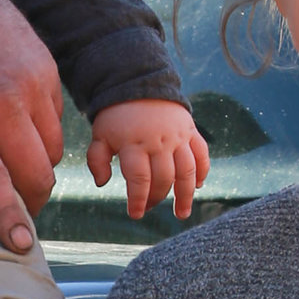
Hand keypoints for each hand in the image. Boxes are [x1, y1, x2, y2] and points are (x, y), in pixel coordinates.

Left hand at [0, 0, 61, 251]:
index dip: (6, 216)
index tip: (20, 245)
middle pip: (33, 173)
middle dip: (31, 204)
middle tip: (18, 216)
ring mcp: (28, 84)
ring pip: (51, 152)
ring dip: (39, 173)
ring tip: (19, 178)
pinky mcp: (47, 70)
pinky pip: (57, 123)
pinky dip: (45, 140)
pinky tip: (22, 136)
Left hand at [86, 98, 211, 221]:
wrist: (139, 84)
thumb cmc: (116, 117)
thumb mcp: (100, 136)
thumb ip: (96, 160)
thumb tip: (102, 183)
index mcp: (133, 144)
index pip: (139, 179)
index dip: (138, 200)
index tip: (136, 213)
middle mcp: (158, 141)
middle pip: (164, 178)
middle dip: (157, 198)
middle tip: (150, 207)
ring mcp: (177, 136)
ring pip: (187, 170)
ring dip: (186, 194)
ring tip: (182, 213)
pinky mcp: (190, 130)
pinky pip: (201, 154)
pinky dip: (202, 171)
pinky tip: (198, 186)